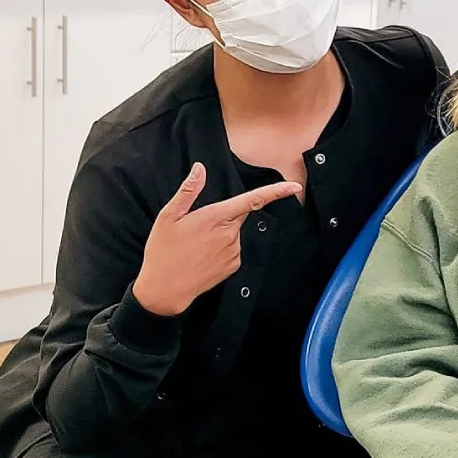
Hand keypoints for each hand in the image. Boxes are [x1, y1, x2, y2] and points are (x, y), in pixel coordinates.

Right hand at [133, 162, 299, 315]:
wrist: (164, 289)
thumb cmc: (163, 251)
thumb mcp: (168, 216)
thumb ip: (188, 190)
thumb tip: (200, 168)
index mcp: (215, 217)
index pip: (252, 200)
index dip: (276, 192)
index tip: (294, 187)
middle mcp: (229, 234)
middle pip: (237, 215)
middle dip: (222, 216)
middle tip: (195, 228)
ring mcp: (234, 252)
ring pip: (234, 233)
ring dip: (220, 234)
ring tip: (194, 246)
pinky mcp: (233, 266)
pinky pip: (233, 249)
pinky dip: (221, 249)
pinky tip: (202, 257)